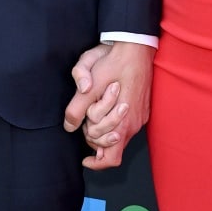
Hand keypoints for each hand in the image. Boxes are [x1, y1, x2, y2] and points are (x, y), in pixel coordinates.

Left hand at [63, 42, 154, 170]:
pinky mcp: (142, 110)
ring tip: (95, 110)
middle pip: (111, 147)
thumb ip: (77, 108)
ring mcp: (140, 117)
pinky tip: (106, 106)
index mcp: (123, 123)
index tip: (84, 159)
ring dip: (104, 128)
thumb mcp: (90, 85)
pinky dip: (113, 122)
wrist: (136, 47)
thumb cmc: (114, 64)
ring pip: (118, 135)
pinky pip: (126, 125)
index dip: (96, 163)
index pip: (111, 158)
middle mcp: (134, 124)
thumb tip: (69, 126)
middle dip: (95, 139)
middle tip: (86, 121)